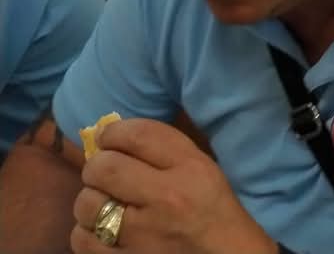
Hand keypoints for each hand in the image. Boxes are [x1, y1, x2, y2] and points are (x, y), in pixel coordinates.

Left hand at [73, 118, 274, 253]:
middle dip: (96, 165)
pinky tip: (101, 230)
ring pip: (88, 204)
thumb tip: (113, 133)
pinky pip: (83, 240)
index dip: (113, 131)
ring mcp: (143, 235)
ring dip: (89, 200)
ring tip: (102, 203)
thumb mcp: (201, 166)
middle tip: (101, 171)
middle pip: (106, 167)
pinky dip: (85, 231)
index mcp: (188, 167)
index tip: (107, 136)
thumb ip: (163, 148)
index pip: (139, 136)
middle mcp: (165, 198)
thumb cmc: (211, 208)